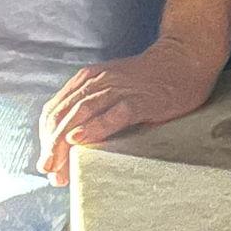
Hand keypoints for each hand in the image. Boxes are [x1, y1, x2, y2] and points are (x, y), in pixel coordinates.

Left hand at [38, 36, 222, 183]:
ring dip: (65, 143)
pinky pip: (114, 113)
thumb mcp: (113, 89)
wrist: (185, 59)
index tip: (47, 164)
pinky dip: (94, 127)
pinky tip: (81, 139)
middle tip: (49, 172)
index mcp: (86, 80)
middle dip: (51, 147)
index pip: (53, 112)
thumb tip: (72, 142)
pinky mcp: (141, 99)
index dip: (45, 140)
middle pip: (62, 115)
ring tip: (58, 166)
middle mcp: (97, 82)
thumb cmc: (150, 81)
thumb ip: (93, 108)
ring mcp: (119, 88)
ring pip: (81, 115)